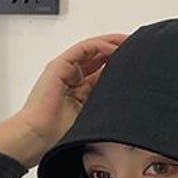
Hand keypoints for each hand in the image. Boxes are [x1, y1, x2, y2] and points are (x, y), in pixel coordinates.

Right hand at [14, 33, 129, 150]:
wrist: (38, 136)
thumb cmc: (58, 134)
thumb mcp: (91, 116)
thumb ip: (104, 103)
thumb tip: (127, 98)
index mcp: (80, 90)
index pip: (103, 70)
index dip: (120, 65)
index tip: (139, 65)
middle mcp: (73, 77)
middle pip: (99, 56)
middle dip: (119, 50)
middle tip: (138, 47)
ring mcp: (65, 70)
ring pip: (92, 49)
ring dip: (111, 43)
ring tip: (129, 42)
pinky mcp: (59, 65)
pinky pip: (83, 49)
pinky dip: (99, 46)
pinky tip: (113, 48)